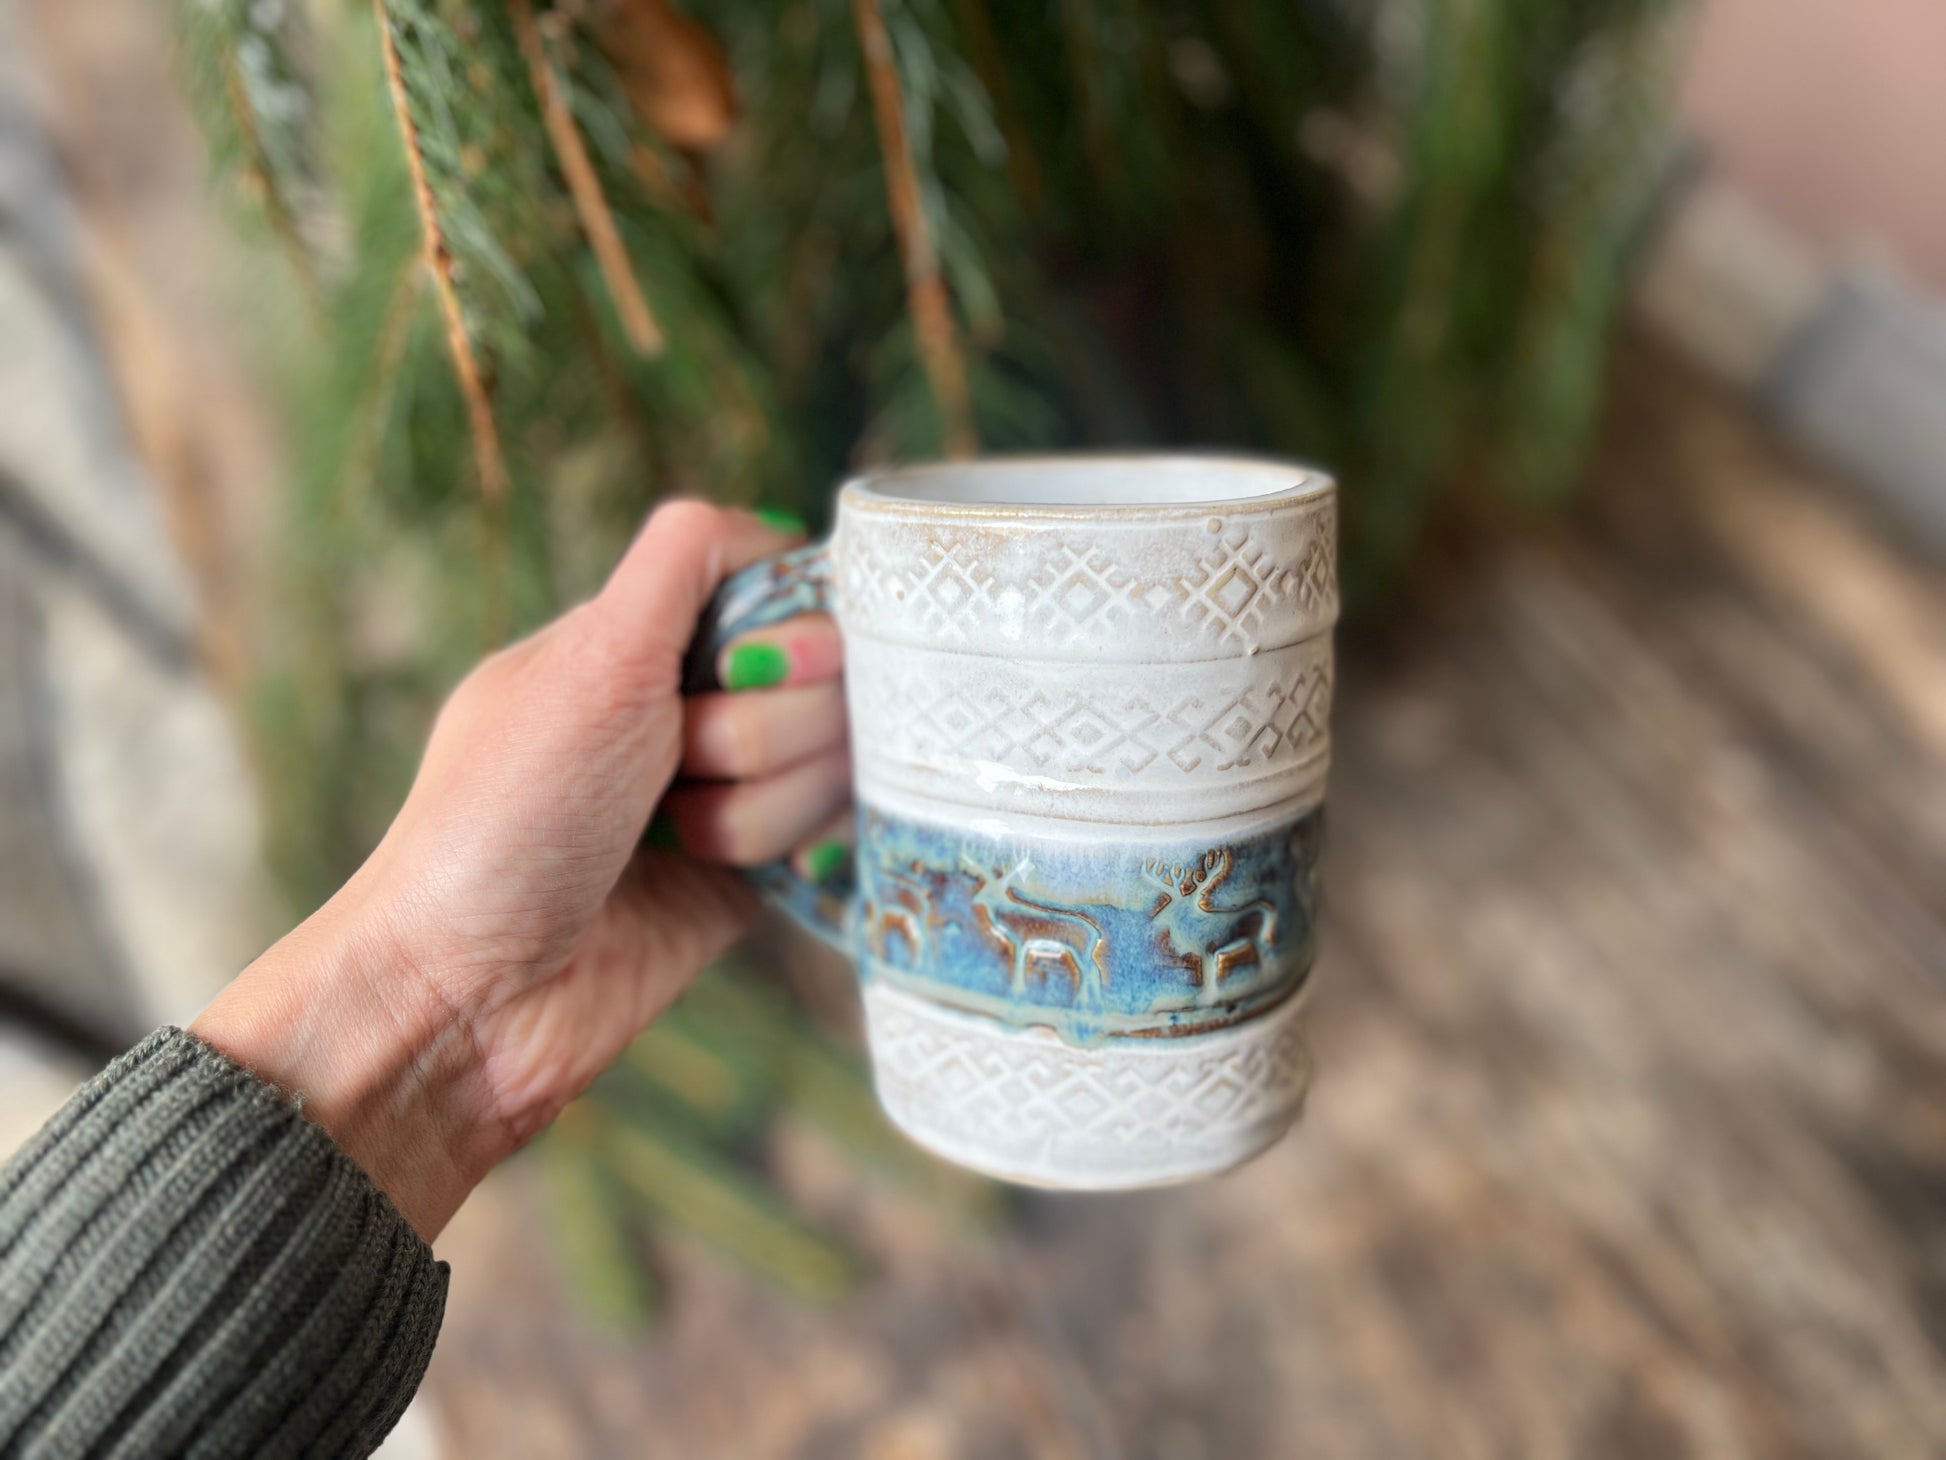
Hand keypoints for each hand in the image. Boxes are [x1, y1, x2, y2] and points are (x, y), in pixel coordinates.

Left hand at [192, 502, 849, 1236]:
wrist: (472, 998)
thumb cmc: (507, 818)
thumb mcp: (590, 656)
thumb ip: (684, 561)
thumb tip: (778, 525)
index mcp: (638, 639)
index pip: (781, 584)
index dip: (786, 627)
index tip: (734, 670)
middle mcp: (688, 706)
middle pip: (823, 673)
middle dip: (758, 729)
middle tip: (673, 767)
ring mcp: (725, 792)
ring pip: (834, 758)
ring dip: (758, 805)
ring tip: (673, 842)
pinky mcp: (755, 877)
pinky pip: (837, 834)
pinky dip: (798, 849)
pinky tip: (741, 875)